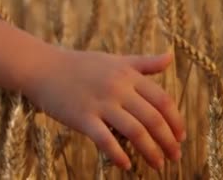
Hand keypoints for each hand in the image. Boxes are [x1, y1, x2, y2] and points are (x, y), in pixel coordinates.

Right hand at [24, 48, 184, 169]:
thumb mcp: (114, 60)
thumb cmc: (78, 65)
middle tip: (174, 157)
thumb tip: (170, 57)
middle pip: (153, 119)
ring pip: (135, 131)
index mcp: (127, 74)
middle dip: (168, 141)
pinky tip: (126, 165)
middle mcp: (117, 88)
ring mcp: (99, 102)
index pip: (162, 100)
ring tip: (156, 164)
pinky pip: (106, 140)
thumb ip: (143, 63)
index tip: (180, 137)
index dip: (176, 121)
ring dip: (151, 152)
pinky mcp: (82, 117)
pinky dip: (119, 155)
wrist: (42, 67)